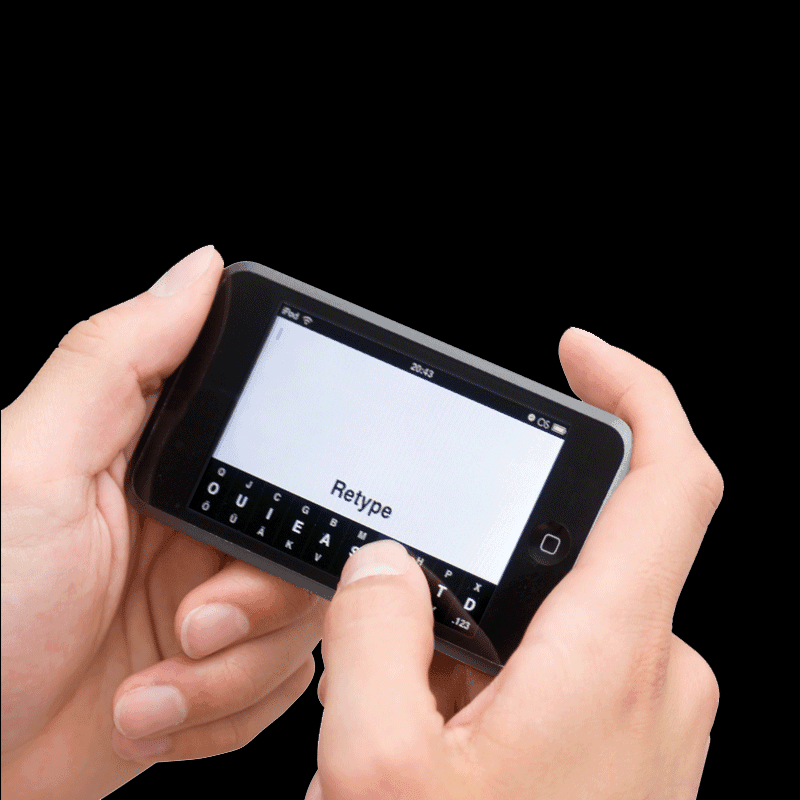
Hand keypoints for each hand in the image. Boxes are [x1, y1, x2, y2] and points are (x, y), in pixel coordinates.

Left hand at [1, 247, 324, 798]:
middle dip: (257, 605)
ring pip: (301, 625)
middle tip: (189, 621)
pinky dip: (223, 712)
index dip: (290, 493)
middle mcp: (196, 532)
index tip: (247, 538)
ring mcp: (211, 606)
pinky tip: (153, 709)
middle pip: (305, 546)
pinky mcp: (216, 676)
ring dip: (231, 672)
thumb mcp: (35, 465)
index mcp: (165, 467)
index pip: (278, 452)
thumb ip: (120, 357)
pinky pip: (280, 687)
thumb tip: (196, 272)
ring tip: (151, 683)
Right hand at [309, 328, 721, 798]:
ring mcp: (651, 722)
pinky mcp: (632, 754)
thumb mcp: (377, 773)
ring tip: (413, 697)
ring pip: (565, 618)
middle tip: (408, 612)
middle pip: (581, 550)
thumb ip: (371, 639)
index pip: (668, 478)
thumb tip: (385, 566)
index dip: (633, 390)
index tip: (580, 351)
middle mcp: (657, 681)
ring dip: (485, 630)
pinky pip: (572, 672)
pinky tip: (444, 723)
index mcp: (611, 659)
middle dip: (487, 554)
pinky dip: (505, 672)